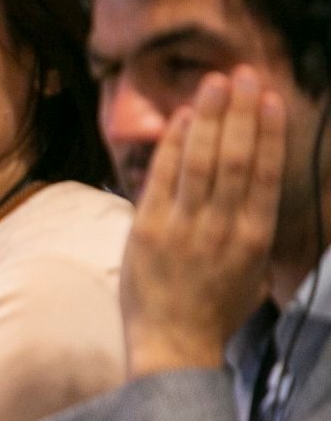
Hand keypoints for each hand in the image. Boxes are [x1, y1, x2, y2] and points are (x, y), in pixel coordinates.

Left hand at [123, 69, 285, 379]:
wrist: (172, 345)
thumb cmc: (213, 310)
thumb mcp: (250, 273)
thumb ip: (250, 231)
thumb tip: (255, 191)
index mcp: (254, 238)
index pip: (264, 174)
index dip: (268, 133)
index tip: (272, 99)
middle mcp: (222, 228)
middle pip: (235, 159)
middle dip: (241, 112)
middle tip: (244, 74)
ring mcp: (183, 227)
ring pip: (201, 162)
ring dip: (209, 118)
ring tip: (216, 82)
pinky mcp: (147, 230)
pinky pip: (162, 178)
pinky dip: (172, 145)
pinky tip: (181, 117)